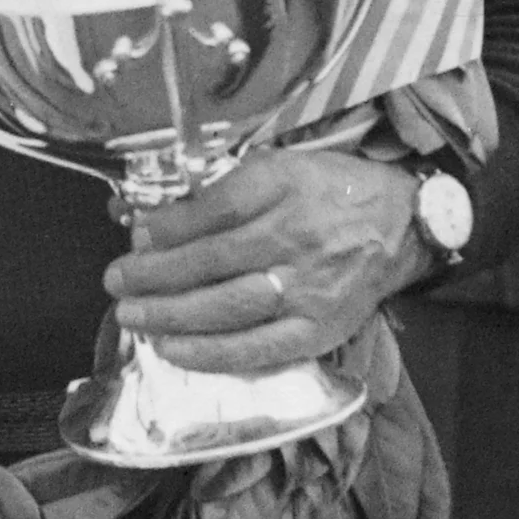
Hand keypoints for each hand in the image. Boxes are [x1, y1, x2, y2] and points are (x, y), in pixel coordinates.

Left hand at [106, 149, 426, 376]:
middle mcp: (297, 237)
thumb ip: (225, 189)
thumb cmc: (330, 192)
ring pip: (229, 307)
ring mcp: (310, 288)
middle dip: (154, 274)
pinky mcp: (320, 329)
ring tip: (132, 315)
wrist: (403, 225)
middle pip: (213, 260)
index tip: (135, 234)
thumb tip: (157, 218)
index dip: (168, 227)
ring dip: (171, 314)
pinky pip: (259, 349)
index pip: (216, 209)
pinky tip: (174, 350)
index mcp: (286, 187)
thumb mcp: (282, 165)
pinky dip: (212, 353)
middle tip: (114, 281)